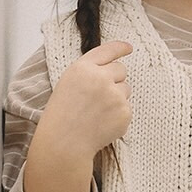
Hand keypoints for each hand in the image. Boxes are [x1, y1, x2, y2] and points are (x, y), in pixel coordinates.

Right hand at [33, 40, 132, 163]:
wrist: (65, 144)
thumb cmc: (62, 116)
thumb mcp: (68, 84)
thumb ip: (89, 72)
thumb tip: (114, 70)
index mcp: (83, 68)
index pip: (107, 51)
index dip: (120, 48)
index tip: (128, 48)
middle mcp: (101, 78)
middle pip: (121, 69)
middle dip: (114, 79)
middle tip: (99, 96)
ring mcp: (115, 95)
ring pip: (126, 89)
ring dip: (117, 97)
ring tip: (97, 112)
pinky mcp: (124, 112)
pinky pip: (127, 108)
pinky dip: (118, 115)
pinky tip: (102, 123)